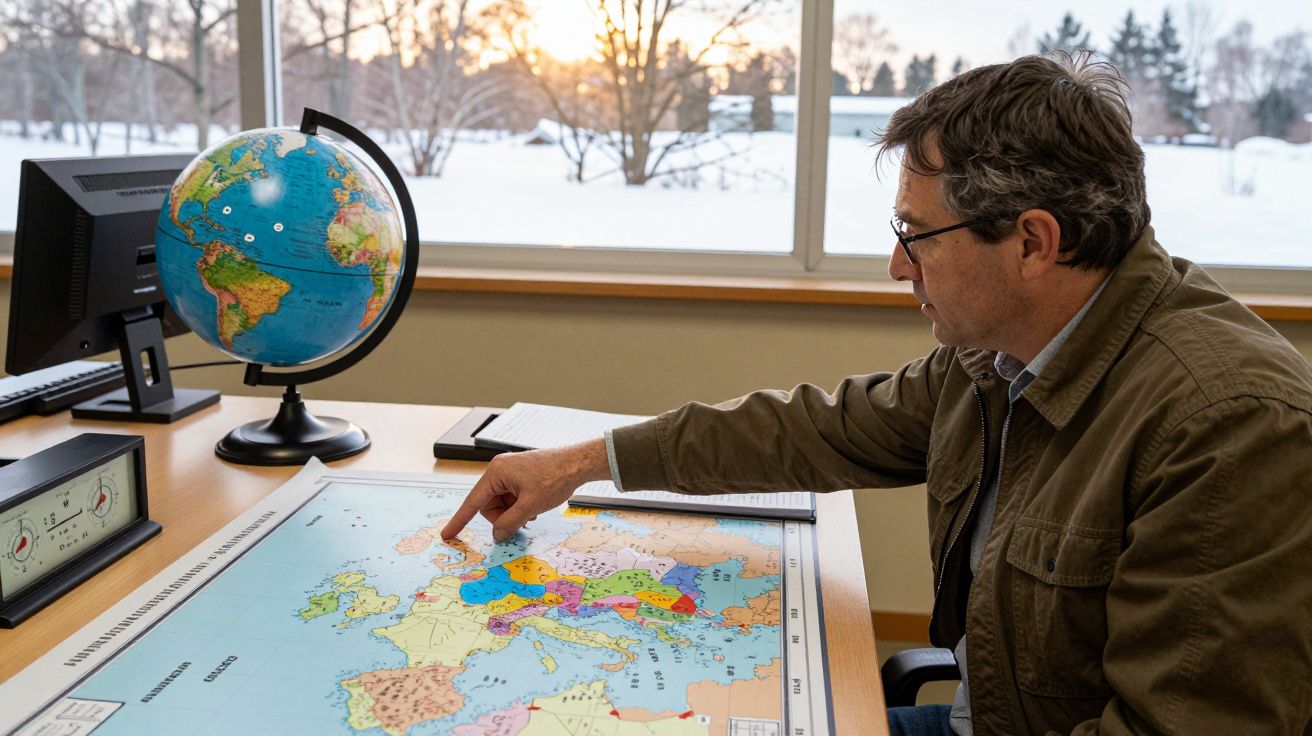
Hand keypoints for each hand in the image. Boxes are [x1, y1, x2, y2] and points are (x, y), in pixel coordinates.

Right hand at [441, 438, 609, 542]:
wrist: (578, 463)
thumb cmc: (555, 477)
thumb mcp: (530, 506)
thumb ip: (509, 523)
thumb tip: (497, 535)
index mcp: (496, 472)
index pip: (472, 501)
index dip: (460, 520)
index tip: (448, 534)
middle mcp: (500, 469)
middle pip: (488, 505)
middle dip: (502, 517)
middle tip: (521, 521)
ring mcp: (510, 472)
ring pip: (501, 503)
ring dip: (513, 512)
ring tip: (532, 512)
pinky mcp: (521, 475)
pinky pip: (511, 497)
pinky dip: (520, 506)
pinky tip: (534, 508)